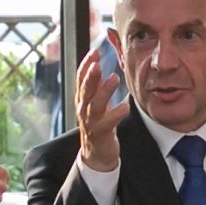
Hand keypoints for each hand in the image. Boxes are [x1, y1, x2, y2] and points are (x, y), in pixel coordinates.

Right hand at [76, 46, 129, 171]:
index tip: (94, 51)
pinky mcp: (101, 133)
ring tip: (114, 78)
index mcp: (82, 98)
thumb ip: (95, 84)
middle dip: (90, 76)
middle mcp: (83, 109)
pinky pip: (108, 123)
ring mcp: (91, 122)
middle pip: (85, 90)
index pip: (81, 78)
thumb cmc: (98, 123)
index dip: (86, 64)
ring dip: (104, 91)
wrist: (96, 153)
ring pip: (95, 105)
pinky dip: (116, 114)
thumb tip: (95, 62)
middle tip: (97, 63)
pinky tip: (125, 106)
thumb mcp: (95, 101)